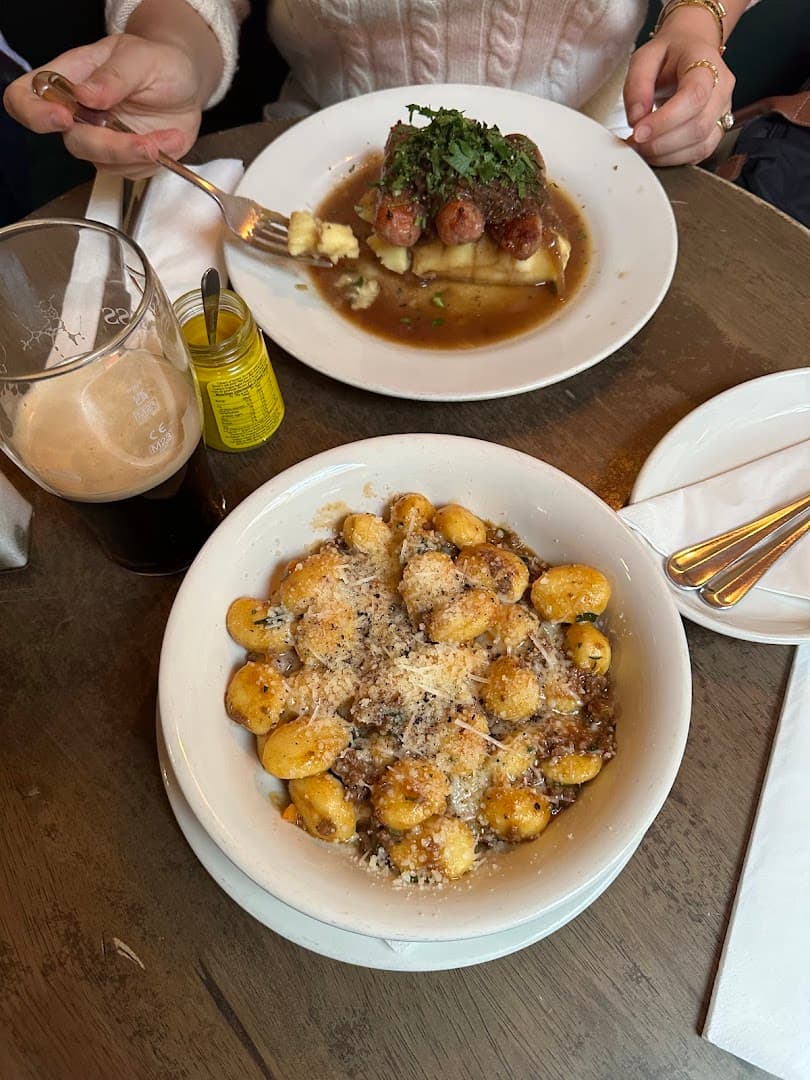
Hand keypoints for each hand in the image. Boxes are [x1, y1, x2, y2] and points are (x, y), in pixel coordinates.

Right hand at [3, 34, 206, 178]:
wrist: (187, 86)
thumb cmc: (158, 62)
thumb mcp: (141, 58)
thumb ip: (114, 76)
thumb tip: (86, 95)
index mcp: (69, 77)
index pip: (25, 97)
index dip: (34, 113)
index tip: (63, 118)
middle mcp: (77, 112)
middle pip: (73, 141)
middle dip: (112, 146)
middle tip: (146, 142)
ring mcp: (99, 138)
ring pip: (103, 162)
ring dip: (139, 156)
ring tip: (169, 137)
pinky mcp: (123, 159)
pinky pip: (130, 171)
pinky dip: (155, 161)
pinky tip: (170, 140)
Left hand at [624, 29, 734, 166]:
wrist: (691, 51)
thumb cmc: (670, 54)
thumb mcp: (646, 57)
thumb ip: (637, 84)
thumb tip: (636, 119)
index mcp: (707, 63)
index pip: (694, 96)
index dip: (665, 120)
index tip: (638, 132)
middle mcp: (722, 88)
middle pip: (699, 126)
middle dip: (661, 143)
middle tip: (634, 143)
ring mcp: (723, 111)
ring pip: (701, 145)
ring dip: (666, 155)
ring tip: (642, 148)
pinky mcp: (717, 130)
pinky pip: (700, 154)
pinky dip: (674, 159)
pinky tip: (656, 152)